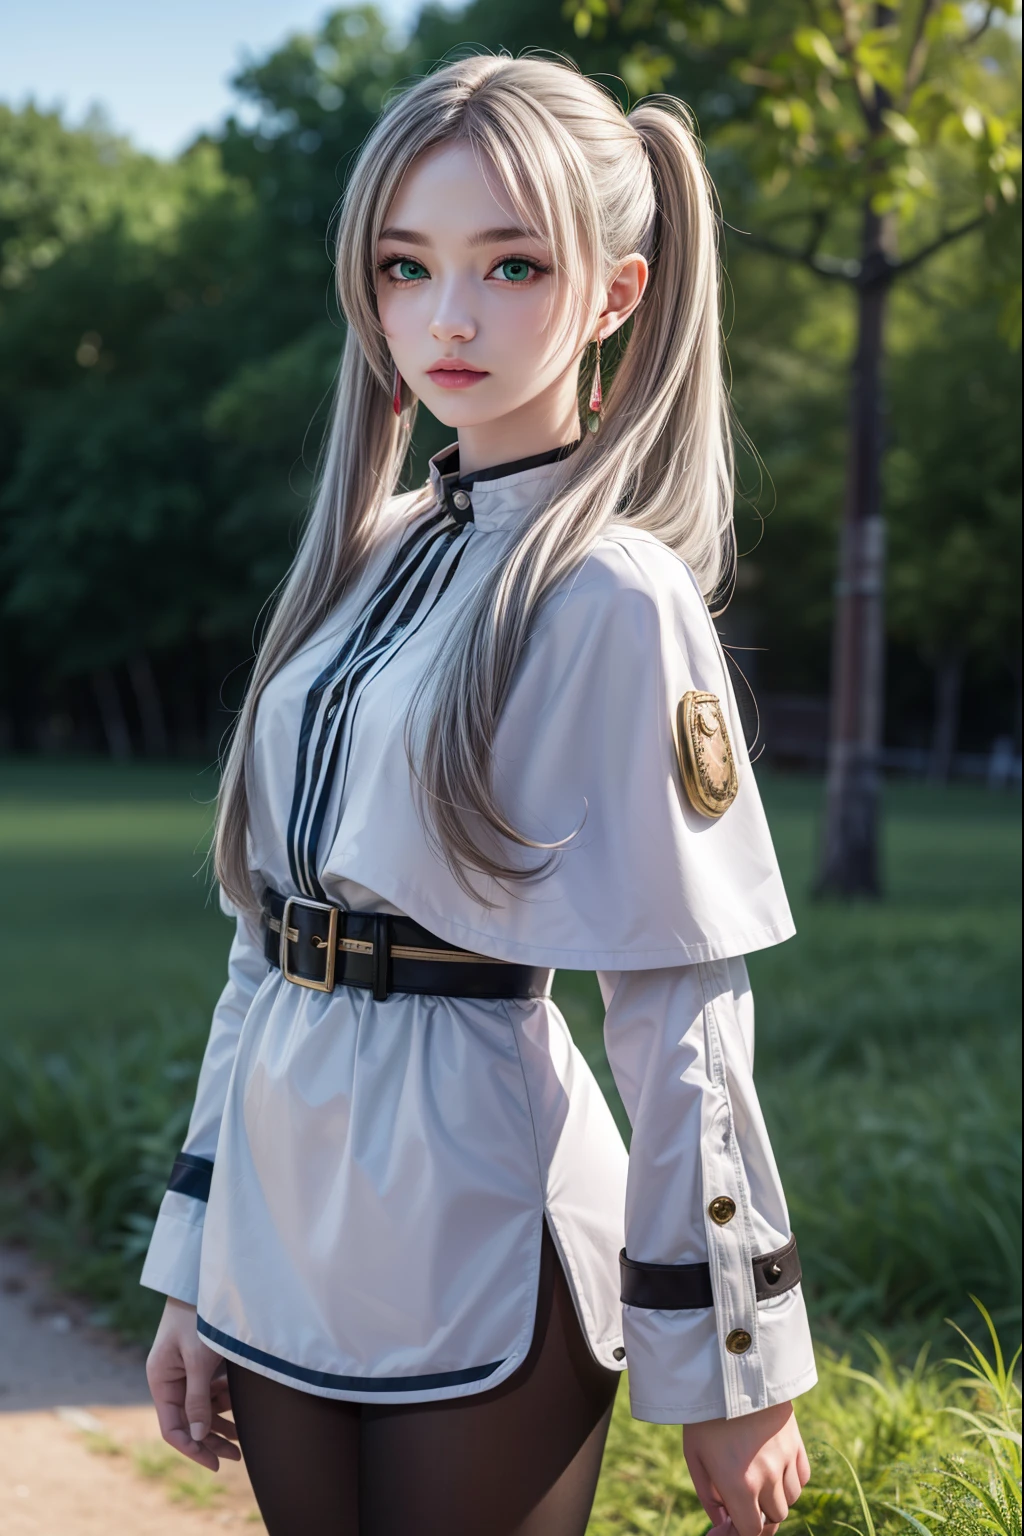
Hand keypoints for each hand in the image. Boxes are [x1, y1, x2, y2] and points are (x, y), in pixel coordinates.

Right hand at [146, 1296, 240, 1471]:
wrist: (203, 1280)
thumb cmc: (199, 1316)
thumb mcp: (199, 1360)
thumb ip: (197, 1399)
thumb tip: (196, 1438)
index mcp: (160, 1380)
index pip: (172, 1427)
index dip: (192, 1448)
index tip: (215, 1463)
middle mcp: (170, 1379)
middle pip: (187, 1421)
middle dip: (209, 1441)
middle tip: (236, 1458)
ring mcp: (184, 1371)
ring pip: (200, 1408)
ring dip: (219, 1425)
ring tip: (242, 1443)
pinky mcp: (200, 1362)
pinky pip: (210, 1391)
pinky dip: (224, 1403)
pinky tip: (241, 1414)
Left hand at [683, 1400, 809, 1534]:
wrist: (730, 1370)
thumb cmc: (706, 1415)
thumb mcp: (695, 1456)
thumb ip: (709, 1497)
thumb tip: (722, 1524)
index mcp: (738, 1484)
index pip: (751, 1531)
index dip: (741, 1534)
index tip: (730, 1526)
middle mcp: (767, 1477)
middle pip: (773, 1519)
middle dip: (758, 1517)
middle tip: (743, 1506)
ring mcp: (785, 1459)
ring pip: (790, 1501)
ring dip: (775, 1500)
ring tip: (757, 1483)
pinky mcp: (796, 1442)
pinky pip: (802, 1478)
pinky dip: (791, 1481)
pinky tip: (776, 1471)